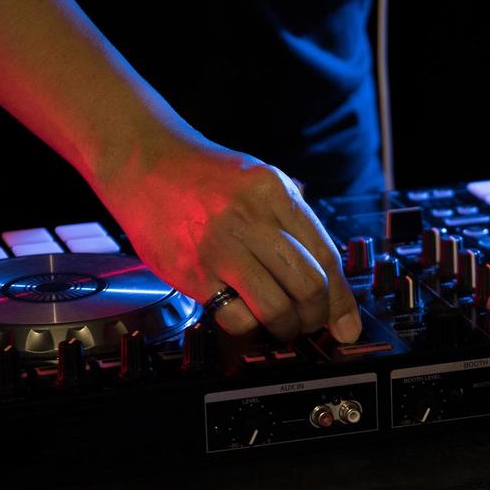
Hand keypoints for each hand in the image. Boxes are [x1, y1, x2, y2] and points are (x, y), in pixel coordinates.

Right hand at [97, 132, 361, 342]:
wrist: (142, 161)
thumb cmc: (204, 177)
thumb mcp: (259, 180)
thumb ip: (293, 221)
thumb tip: (329, 280)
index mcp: (276, 192)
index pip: (326, 256)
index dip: (342, 299)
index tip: (346, 324)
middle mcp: (251, 217)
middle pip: (310, 285)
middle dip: (318, 317)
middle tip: (311, 324)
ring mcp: (220, 245)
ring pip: (278, 307)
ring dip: (287, 328)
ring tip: (281, 326)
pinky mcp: (192, 271)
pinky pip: (235, 316)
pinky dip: (248, 327)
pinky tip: (245, 316)